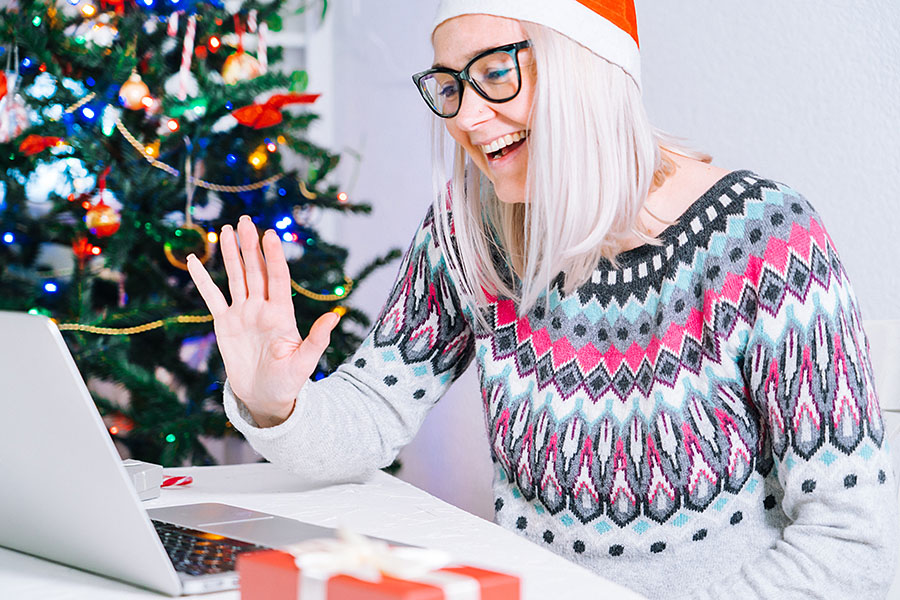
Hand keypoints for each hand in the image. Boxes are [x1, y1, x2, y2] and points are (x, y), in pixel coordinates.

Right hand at [187, 215, 339, 426]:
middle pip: (255, 270)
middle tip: (245, 221)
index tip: (270, 234)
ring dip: (230, 254)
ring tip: (226, 230)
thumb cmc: (289, 382)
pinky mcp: (225, 324)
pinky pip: (212, 297)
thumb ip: (317, 339)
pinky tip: (194, 260)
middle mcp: (262, 308)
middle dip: (250, 246)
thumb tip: (335, 316)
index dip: (273, 256)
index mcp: (282, 314)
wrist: (266, 398)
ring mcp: (243, 313)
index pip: (277, 278)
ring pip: (236, 277)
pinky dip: (202, 280)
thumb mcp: (305, 362)